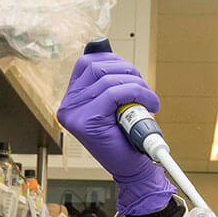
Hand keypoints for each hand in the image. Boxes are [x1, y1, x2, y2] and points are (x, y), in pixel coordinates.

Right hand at [56, 51, 174, 215]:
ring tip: (148, 98)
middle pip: (97, 67)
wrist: (131, 168)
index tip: (129, 71)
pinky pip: (115, 93)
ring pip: (108, 79)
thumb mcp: (114, 105)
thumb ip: (105, 81)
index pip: (86, 63)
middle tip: (143, 86)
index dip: (111, 59)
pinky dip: (138, 93)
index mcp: (72, 100)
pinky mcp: (88, 121)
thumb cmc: (124, 137)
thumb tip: (103, 48)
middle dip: (128, 70)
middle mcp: (68, 106)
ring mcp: (75, 114)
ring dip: (137, 84)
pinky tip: (149, 103)